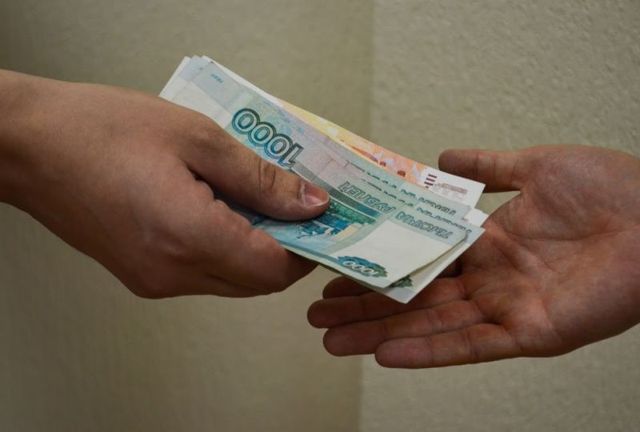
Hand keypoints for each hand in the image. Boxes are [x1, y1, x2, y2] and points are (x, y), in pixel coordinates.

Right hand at [0, 71, 328, 297]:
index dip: (309, 247)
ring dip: (258, 248)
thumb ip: (260, 178)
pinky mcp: (142, 275)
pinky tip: (224, 209)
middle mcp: (173, 273)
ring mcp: (155, 281)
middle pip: (258, 282)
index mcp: (189, 237)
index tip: (323, 219)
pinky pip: (205, 274)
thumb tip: (310, 203)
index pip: (275, 269)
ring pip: (233, 281)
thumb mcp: (196, 137)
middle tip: (297, 204)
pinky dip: (227, 249)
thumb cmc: (101, 129)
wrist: (29, 145)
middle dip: (288, 248)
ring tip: (260, 199)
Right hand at [308, 145, 639, 366]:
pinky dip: (427, 353)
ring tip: (331, 341)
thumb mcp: (535, 165)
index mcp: (487, 243)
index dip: (377, 266)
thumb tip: (440, 157)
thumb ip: (487, 165)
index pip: (417, 258)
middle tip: (315, 315)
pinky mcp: (530, 334)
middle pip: (413, 298)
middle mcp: (489, 279)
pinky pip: (470, 347)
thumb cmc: (610, 188)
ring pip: (429, 326)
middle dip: (363, 307)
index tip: (336, 270)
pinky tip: (383, 355)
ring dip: (379, 334)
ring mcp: (506, 308)